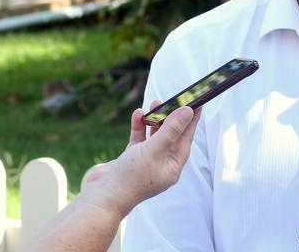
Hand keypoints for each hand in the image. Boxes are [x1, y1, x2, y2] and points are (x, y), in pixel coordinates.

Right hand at [86, 101, 201, 217]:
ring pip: (155, 136)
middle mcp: (161, 164)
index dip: (191, 121)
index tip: (198, 103)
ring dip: (155, 120)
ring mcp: (145, 162)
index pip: (186, 139)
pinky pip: (139, 139)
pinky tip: (138, 114)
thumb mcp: (155, 150)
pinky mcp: (130, 159)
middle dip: (171, 117)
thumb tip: (188, 112)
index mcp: (172, 167)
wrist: (101, 197)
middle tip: (173, 99)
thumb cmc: (131, 178)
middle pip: (172, 136)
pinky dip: (139, 126)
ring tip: (155, 103)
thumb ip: (171, 130)